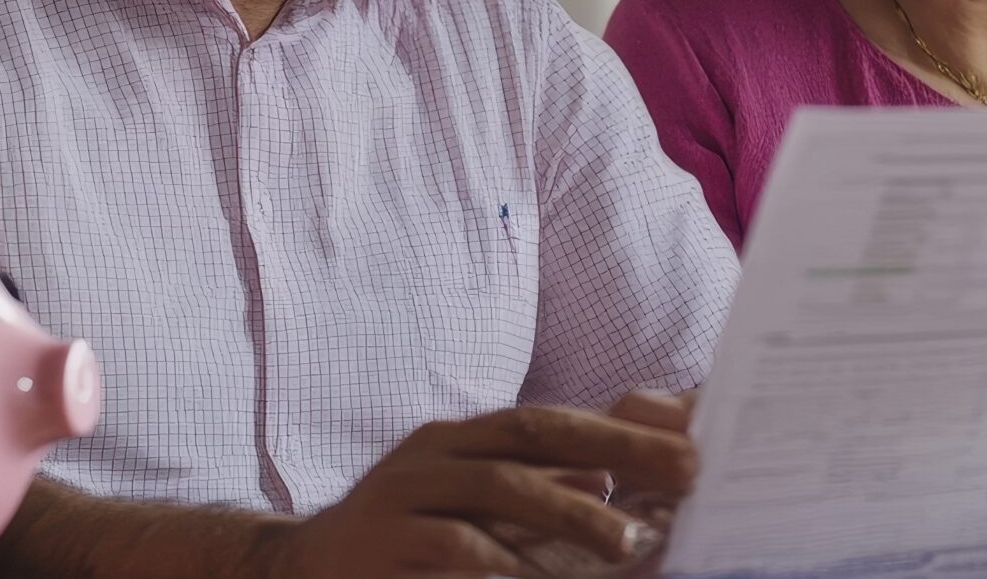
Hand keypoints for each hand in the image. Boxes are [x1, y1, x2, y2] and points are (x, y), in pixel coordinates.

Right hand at [255, 398, 699, 577]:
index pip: (551, 422)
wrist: (299, 571)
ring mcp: (403, 493)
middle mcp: (434, 451)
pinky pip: (451, 547)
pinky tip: (538, 577)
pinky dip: (499, 561)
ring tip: (625, 540)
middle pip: (533, 434)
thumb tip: (607, 484)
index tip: (688, 450)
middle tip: (685, 473)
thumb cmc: (399, 542)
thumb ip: (530, 494)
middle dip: (615, 451)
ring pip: (497, 488)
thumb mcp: (466, 510)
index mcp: (460, 438)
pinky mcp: (379, 540)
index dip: (619, 432)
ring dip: (568, 511)